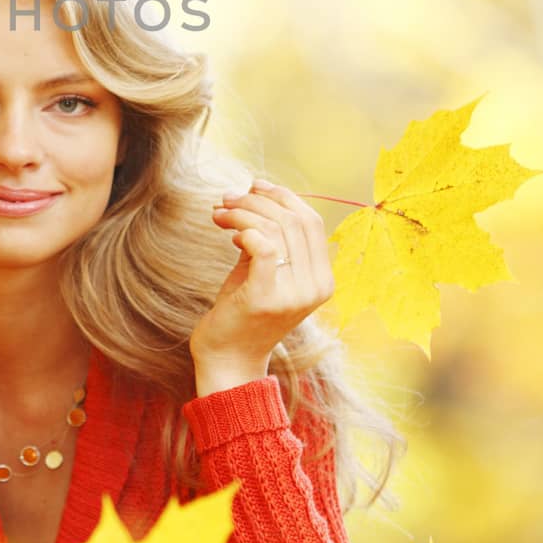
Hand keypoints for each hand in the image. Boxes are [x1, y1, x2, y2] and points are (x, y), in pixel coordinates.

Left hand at [191, 180, 335, 375]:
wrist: (228, 357)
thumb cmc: (243, 309)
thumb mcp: (264, 268)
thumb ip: (269, 235)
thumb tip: (258, 189)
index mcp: (323, 279)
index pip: (312, 221)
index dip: (283, 196)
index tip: (253, 185)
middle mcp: (315, 287)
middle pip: (293, 220)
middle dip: (256, 200)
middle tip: (226, 199)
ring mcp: (293, 294)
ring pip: (275, 229)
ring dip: (242, 212)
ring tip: (219, 214)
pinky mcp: (266, 298)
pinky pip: (262, 247)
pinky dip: (244, 230)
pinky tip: (228, 233)